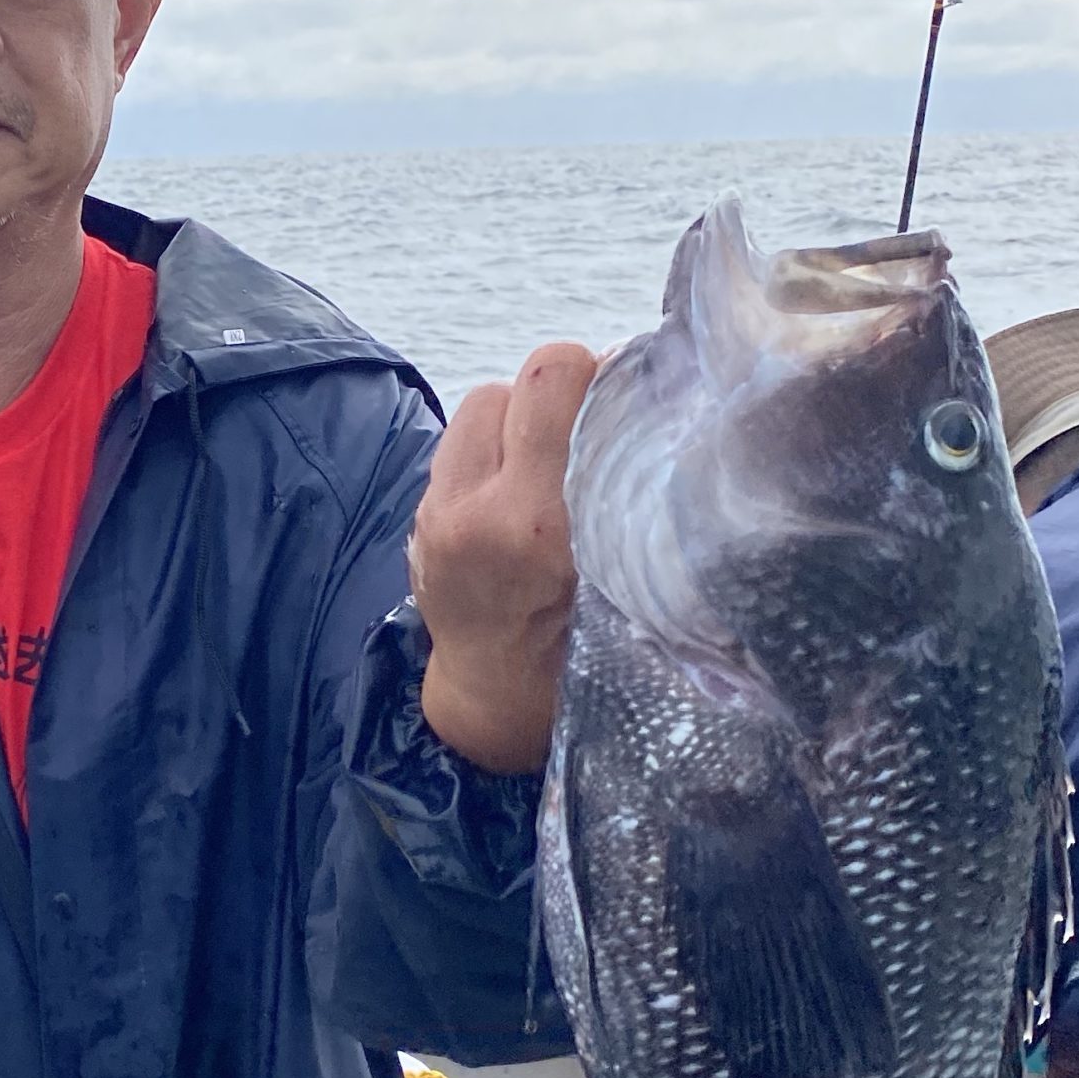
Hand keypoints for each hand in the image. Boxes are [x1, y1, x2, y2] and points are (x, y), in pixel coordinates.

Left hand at [411, 344, 595, 773]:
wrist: (496, 704)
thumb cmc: (586, 652)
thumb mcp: (632, 579)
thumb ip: (634, 493)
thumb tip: (658, 394)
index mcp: (535, 525)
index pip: (554, 376)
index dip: (600, 372)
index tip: (632, 403)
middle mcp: (475, 509)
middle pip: (524, 379)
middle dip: (567, 392)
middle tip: (598, 432)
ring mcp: (436, 510)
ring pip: (486, 400)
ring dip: (525, 417)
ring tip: (555, 462)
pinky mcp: (420, 514)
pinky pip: (462, 440)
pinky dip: (496, 447)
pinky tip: (523, 487)